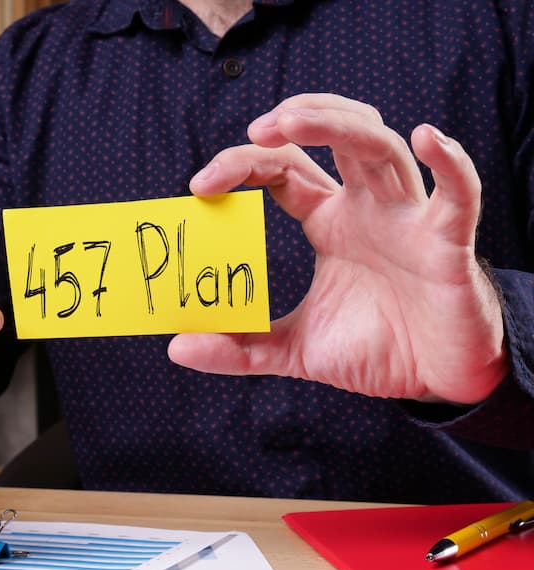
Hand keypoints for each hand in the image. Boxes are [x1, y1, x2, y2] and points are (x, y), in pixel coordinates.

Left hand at [168, 94, 508, 403]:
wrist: (434, 382)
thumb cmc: (375, 352)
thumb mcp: (294, 350)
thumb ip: (240, 348)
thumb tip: (179, 347)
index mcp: (330, 224)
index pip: (285, 172)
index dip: (244, 165)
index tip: (200, 185)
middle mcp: (367, 209)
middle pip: (335, 140)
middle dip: (295, 122)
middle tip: (253, 130)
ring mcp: (408, 221)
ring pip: (382, 149)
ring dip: (340, 126)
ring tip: (290, 120)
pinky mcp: (448, 244)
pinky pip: (459, 195)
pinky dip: (451, 164)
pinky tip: (429, 139)